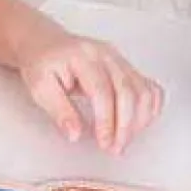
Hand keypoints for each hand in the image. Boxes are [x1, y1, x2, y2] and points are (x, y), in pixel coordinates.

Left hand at [13, 25, 163, 153]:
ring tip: (124, 139)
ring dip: (139, 120)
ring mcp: (120, 60)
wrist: (46, 43)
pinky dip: (150, 107)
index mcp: (83, 57)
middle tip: (116, 147)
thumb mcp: (40, 88)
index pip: (102, 91)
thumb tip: (75, 134)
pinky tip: (139, 123)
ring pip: (143, 90)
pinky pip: (149, 87)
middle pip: (128, 91)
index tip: (103, 142)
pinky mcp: (127, 67)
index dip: (106, 120)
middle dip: (126, 125)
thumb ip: (59, 111)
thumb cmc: (42, 63)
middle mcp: (106, 55)